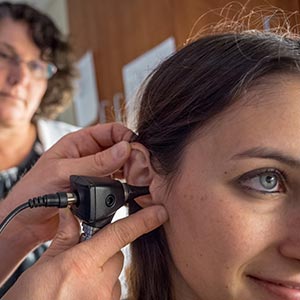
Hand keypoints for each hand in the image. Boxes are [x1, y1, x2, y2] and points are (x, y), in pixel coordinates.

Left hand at [1, 123, 131, 242]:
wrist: (26, 221)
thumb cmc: (34, 191)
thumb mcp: (63, 172)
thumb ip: (96, 162)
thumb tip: (123, 149)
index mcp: (79, 142)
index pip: (111, 131)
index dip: (126, 137)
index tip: (136, 149)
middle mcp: (89, 155)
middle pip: (120, 148)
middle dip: (132, 156)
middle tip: (139, 168)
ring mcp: (95, 172)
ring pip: (122, 165)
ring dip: (131, 170)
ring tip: (137, 179)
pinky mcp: (98, 188)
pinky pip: (118, 182)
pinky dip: (127, 184)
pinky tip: (131, 188)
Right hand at [3, 204, 167, 299]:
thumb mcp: (43, 266)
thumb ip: (64, 238)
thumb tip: (71, 215)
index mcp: (81, 264)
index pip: (120, 234)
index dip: (143, 221)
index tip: (160, 213)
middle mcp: (99, 285)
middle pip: (118, 255)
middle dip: (106, 251)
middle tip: (85, 258)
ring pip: (115, 276)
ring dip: (103, 273)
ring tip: (79, 281)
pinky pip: (112, 293)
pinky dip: (102, 288)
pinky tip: (83, 292)